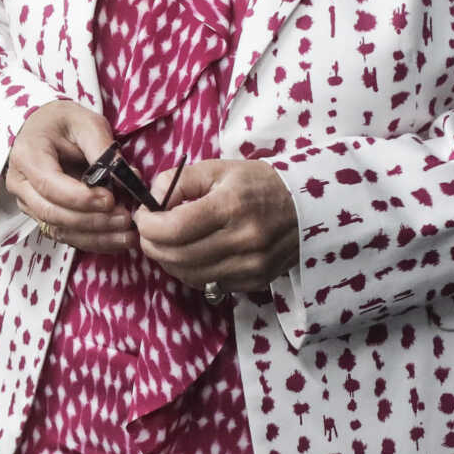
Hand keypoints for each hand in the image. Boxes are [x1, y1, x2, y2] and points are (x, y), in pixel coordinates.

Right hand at [3, 102, 137, 254]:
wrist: (43, 129)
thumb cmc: (63, 123)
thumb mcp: (85, 123)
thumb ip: (103, 149)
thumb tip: (127, 178)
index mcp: (27, 155)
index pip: (50, 185)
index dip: (81, 198)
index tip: (111, 199)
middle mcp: (21, 184)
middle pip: (52, 213)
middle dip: (92, 220)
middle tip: (125, 217)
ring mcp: (28, 203)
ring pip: (59, 230)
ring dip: (95, 237)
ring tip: (128, 234)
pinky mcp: (41, 216)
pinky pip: (65, 235)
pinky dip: (93, 241)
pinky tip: (117, 239)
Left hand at [135, 159, 298, 294]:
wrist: (310, 207)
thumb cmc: (259, 184)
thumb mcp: (220, 169)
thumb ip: (180, 180)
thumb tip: (151, 200)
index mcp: (232, 206)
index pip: (174, 228)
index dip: (148, 225)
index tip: (143, 216)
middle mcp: (244, 240)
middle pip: (177, 256)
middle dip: (151, 245)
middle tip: (148, 232)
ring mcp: (251, 265)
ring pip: (189, 275)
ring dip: (168, 261)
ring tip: (166, 243)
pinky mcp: (255, 281)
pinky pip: (208, 284)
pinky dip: (190, 272)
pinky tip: (190, 255)